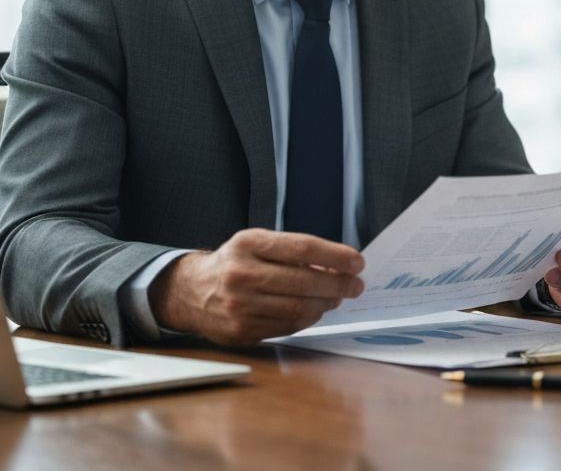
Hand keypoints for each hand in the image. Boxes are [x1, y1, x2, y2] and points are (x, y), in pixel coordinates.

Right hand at [150, 228, 364, 345]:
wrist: (191, 291)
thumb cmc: (234, 262)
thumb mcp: (257, 242)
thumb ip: (293, 251)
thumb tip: (338, 266)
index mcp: (248, 244)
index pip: (303, 248)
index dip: (336, 256)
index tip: (357, 261)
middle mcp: (241, 274)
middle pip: (304, 282)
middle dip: (338, 284)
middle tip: (356, 285)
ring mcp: (239, 306)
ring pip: (298, 309)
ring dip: (326, 304)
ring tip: (337, 297)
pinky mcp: (241, 331)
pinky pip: (287, 327)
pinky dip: (308, 319)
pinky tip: (316, 310)